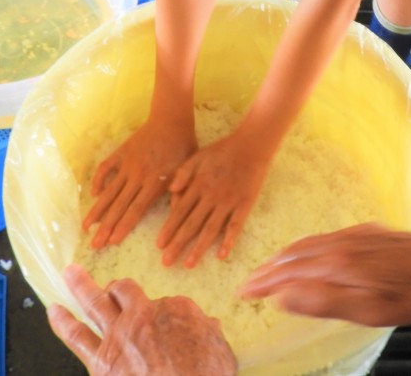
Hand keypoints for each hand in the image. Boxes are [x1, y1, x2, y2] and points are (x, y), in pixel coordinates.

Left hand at [47, 264, 236, 374]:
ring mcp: (119, 335)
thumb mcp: (221, 352)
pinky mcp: (101, 360)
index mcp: (176, 310)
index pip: (167, 305)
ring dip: (81, 285)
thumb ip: (210, 335)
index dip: (166, 316)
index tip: (171, 329)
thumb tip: (210, 326)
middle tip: (112, 286)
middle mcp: (143, 315)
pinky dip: (63, 322)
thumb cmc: (208, 375)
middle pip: (126, 291)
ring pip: (95, 303)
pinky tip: (53, 310)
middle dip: (118, 288)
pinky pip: (77, 336)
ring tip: (70, 273)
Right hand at [84, 114, 197, 248]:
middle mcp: (137, 175)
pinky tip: (93, 194)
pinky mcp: (121, 153)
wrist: (171, 119)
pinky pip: (105, 168)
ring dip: (97, 210)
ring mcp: (127, 164)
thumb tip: (177, 219)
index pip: (136, 209)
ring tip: (85, 226)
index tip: (112, 241)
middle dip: (105, 227)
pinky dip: (98, 180)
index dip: (123, 226)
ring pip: (109, 191)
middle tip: (94, 244)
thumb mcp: (188, 172)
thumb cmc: (183, 146)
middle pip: (119, 205)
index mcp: (155, 181)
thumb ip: (181, 195)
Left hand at [156, 132, 273, 267]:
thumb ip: (182, 173)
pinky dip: (228, 241)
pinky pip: (235, 226)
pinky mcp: (244, 205)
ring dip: (199, 248)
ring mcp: (228, 202)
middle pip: (192, 224)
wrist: (251, 146)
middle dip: (178, 244)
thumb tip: (170, 191)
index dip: (169, 229)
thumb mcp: (198, 156)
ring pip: (210, 229)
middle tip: (166, 262)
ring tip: (189, 265)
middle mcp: (211, 196)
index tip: (159, 245)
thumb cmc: (222, 151)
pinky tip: (221, 256)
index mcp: (198, 185)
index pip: (179, 211)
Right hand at [240, 223, 410, 325]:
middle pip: (295, 254)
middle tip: (249, 283)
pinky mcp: (371, 234)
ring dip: (286, 257)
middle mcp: (342, 243)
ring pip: (311, 244)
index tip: (242, 292)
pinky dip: (307, 248)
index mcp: (337, 263)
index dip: (263, 283)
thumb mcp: (369, 309)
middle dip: (268, 269)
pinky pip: (327, 238)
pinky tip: (312, 255)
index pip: (288, 272)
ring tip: (271, 269)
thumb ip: (324, 301)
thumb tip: (282, 297)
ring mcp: (357, 235)